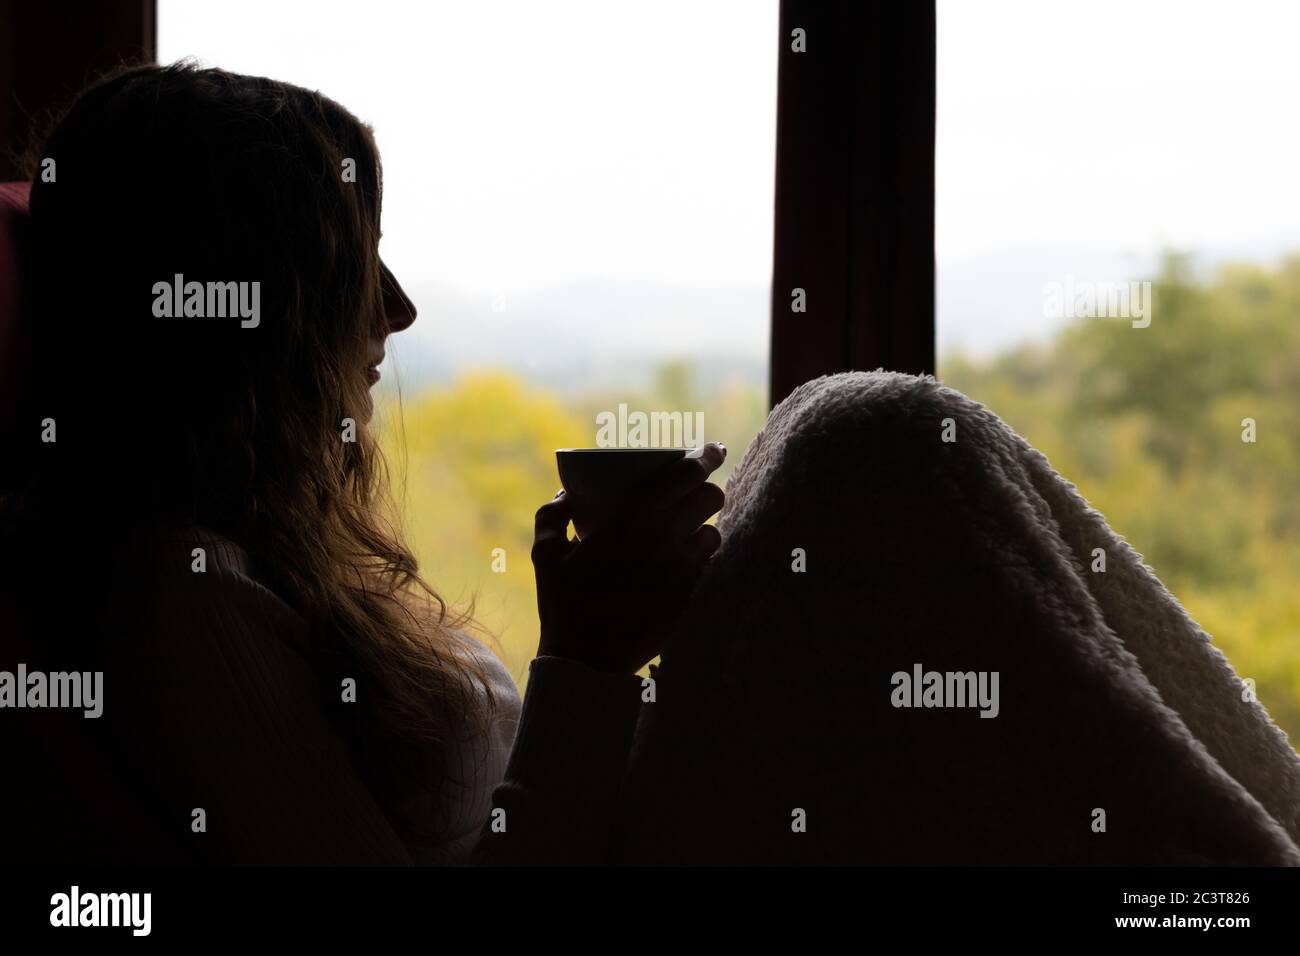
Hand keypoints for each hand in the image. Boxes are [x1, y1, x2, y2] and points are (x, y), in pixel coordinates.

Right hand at [531, 442, 727, 673]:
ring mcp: (680, 570)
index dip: (705, 455)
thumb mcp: (545, 555)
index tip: (712, 449)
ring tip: (691, 532)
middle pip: (712, 498)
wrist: (587, 661)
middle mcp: (662, 539)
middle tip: (698, 493)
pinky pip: (708, 568)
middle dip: (710, 490)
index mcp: (630, 519)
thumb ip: (551, 516)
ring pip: (715, 534)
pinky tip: (686, 564)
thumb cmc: (563, 605)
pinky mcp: (689, 597)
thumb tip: (567, 495)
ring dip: (706, 528)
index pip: (685, 473)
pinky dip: (701, 561)